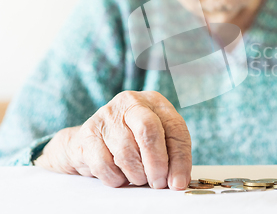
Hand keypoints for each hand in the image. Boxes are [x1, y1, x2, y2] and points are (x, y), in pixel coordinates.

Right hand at [34, 91, 191, 189]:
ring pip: (126, 153)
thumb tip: (177, 182)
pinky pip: (104, 165)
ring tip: (138, 178)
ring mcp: (107, 116)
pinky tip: (119, 176)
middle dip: (157, 164)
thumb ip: (172, 156)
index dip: (180, 158)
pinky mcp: (88, 134)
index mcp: (154, 102)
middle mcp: (131, 103)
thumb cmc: (132, 139)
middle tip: (158, 183)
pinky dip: (115, 178)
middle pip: (149, 132)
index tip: (178, 182)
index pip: (175, 128)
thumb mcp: (158, 140)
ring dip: (136, 175)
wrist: (90, 139)